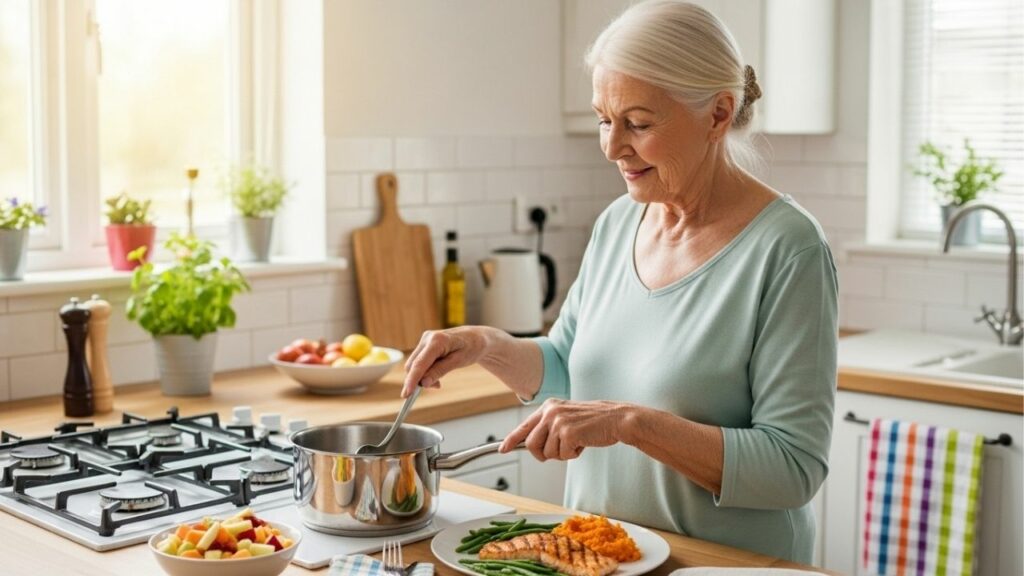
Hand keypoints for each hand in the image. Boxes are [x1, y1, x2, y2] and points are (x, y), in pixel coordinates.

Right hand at [401, 327, 489, 397]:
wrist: (476, 337)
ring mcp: (425, 340)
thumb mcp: (458, 361)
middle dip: (418, 380)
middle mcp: (427, 338)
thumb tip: (424, 383)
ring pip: (414, 365)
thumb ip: (440, 371)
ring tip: (439, 382)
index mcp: (437, 340)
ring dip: (422, 377)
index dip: (412, 380)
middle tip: (436, 387)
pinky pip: (419, 362)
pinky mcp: (425, 345)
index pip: (420, 363)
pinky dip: (424, 372)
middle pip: (413, 365)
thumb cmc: (471, 347)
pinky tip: (435, 376)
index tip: (406, 394)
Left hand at [500, 398, 632, 460]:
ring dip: (562, 453)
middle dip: (544, 454)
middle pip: (532, 445)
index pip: (524, 426)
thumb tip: (530, 444)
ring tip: (576, 441)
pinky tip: (583, 442)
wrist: (616, 419)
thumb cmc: (593, 422)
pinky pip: (563, 455)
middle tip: (561, 450)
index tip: (502, 449)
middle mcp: (550, 412)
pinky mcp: (568, 432)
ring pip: (547, 453)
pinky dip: (573, 454)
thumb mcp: (566, 418)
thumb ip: (548, 427)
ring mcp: (558, 422)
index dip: (511, 440)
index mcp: (548, 407)